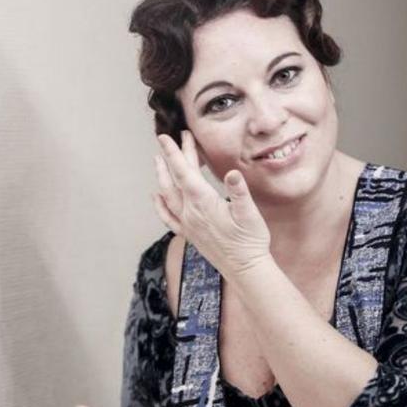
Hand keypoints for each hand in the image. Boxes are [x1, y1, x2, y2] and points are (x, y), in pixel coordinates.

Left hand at [153, 131, 271, 278]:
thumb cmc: (250, 240)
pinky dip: (159, 204)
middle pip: (176, 179)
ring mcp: (187, 224)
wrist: (245, 269)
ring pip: (167, 195)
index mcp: (203, 202)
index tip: (164, 137)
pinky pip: (167, 217)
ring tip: (157, 161)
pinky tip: (156, 197)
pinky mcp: (189, 234)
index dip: (174, 153)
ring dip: (162, 177)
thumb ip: (239, 192)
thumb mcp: (249, 213)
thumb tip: (233, 174)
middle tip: (170, 139)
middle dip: (172, 158)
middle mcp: (190, 212)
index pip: (184, 172)